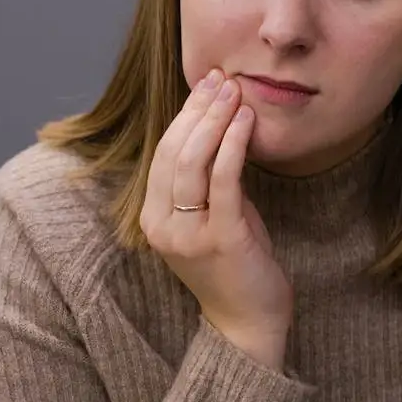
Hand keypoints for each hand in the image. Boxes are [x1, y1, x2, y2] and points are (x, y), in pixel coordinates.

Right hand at [140, 68, 294, 348]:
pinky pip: (223, 181)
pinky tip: (246, 120)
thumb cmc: (234, 263)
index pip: (163, 152)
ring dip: (214, 120)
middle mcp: (162, 225)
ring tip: (234, 91)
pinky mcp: (220, 239)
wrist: (248, 323)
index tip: (205, 83)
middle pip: (174, 151)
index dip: (184, 113)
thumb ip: (207, 178)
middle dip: (198, 109)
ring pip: (193, 162)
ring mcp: (189, 234)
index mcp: (153, 218)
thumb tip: (219, 123)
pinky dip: (233, 144)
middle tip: (220, 78)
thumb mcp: (211, 214)